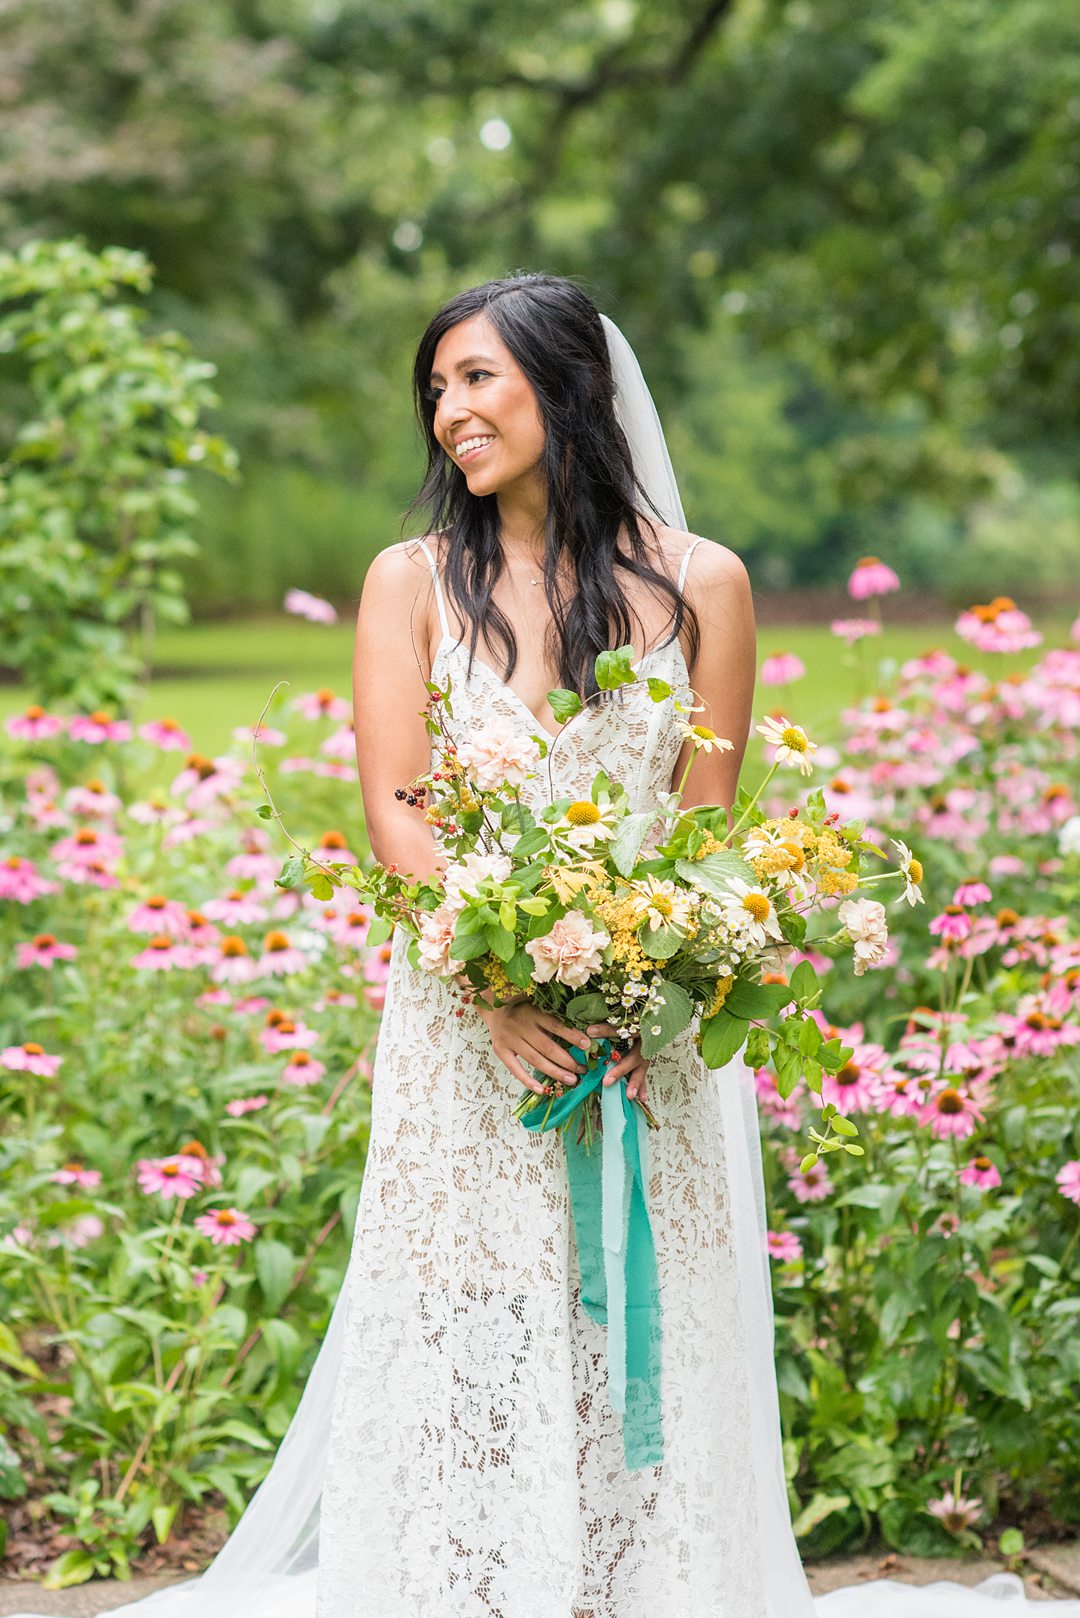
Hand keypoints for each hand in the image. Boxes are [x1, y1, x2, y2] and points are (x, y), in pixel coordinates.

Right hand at [477, 1000, 591, 1096]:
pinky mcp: (500, 1050)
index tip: (587, 1045)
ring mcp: (509, 1039)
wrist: (493, 1007)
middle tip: (583, 1069)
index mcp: (533, 1012)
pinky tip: (542, 1090)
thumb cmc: (522, 1007)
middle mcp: (520, 1025)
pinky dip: (528, 1081)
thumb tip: (579, 1036)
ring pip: (535, 1060)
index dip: (572, 1035)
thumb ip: (552, 1019)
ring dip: (554, 1072)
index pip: (556, 1026)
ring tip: (571, 1080)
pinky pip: (515, 1069)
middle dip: (567, 1060)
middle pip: (547, 1047)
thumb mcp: (537, 1006)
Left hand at [586, 1022, 650, 1104]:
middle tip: (606, 1081)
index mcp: (639, 1024)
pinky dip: (642, 1085)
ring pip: (642, 1067)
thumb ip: (608, 1022)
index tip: (590, 1031)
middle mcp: (646, 1038)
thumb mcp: (623, 1015)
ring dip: (635, 1082)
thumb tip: (588, 1029)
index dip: (607, 1031)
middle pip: (635, 1056)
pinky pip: (643, 1072)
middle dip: (621, 1069)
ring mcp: (648, 1049)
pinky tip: (642, 1098)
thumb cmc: (634, 1014)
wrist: (654, 1014)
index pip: (622, 1028)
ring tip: (629, 1095)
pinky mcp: (646, 1057)